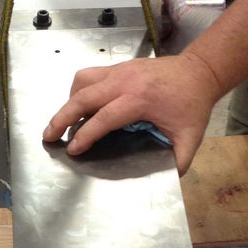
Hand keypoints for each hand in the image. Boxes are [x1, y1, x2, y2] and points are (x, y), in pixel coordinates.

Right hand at [41, 50, 221, 172]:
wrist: (199, 71)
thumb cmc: (193, 104)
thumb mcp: (190, 136)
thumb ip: (178, 160)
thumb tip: (165, 180)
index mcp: (140, 99)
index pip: (104, 118)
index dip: (86, 135)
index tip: (73, 150)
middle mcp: (124, 81)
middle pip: (83, 97)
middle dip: (62, 117)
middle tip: (48, 136)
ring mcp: (119, 71)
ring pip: (82, 82)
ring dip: (69, 101)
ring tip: (63, 122)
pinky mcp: (117, 67)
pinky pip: (89, 76)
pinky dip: (79, 90)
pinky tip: (81, 105)